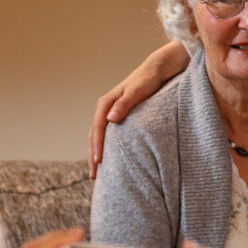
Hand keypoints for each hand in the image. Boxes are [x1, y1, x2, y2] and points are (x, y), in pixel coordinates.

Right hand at [88, 41, 190, 178]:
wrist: (155, 71)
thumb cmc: (147, 81)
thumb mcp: (137, 91)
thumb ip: (125, 104)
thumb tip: (110, 120)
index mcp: (106, 104)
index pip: (97, 129)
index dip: (97, 146)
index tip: (98, 162)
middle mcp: (105, 109)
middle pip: (94, 136)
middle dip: (93, 156)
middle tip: (93, 176)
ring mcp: (110, 114)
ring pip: (98, 137)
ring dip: (96, 154)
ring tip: (97, 173)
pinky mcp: (118, 117)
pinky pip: (108, 136)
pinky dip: (105, 148)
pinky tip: (109, 160)